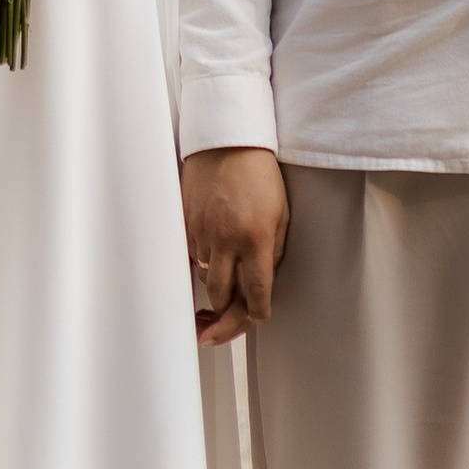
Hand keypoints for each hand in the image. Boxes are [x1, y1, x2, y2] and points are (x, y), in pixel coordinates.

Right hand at [182, 145, 287, 346]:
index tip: (257, 318)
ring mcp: (203, 233)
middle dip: (227, 316)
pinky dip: (204, 265)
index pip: (256, 293)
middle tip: (226, 326)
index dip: (256, 314)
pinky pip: (194, 258)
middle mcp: (226, 240)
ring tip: (217, 305)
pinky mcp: (187, 225)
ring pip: (206, 280)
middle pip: (222, 297)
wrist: (226, 142)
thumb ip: (273, 251)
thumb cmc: (259, 173)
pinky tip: (212, 263)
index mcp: (255, 239)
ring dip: (215, 292)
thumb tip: (262, 281)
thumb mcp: (281, 213)